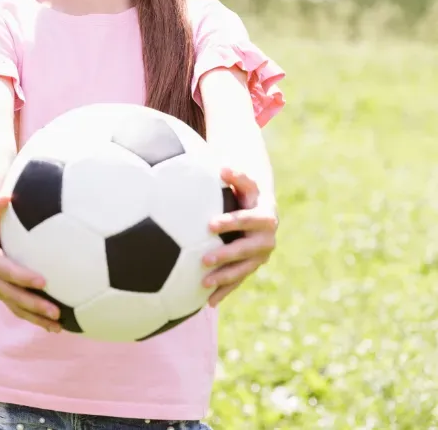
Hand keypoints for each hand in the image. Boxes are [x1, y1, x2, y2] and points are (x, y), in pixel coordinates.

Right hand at [0, 196, 62, 332]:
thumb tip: (6, 197)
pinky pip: (19, 309)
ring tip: (58, 326)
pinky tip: (56, 325)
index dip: (21, 277)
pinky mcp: (4, 293)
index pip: (4, 270)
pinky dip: (35, 318)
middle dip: (32, 304)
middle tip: (55, 311)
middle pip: (11, 295)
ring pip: (15, 306)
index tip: (43, 281)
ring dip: (36, 318)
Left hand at [201, 168, 278, 306]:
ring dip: (224, 278)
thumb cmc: (246, 195)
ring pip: (242, 270)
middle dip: (226, 255)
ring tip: (204, 283)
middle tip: (204, 259)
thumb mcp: (245, 185)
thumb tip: (223, 167)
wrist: (261, 213)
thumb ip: (237, 177)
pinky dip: (224, 292)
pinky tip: (208, 303)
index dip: (230, 222)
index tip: (209, 225)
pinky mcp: (252, 268)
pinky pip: (238, 281)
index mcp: (264, 217)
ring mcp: (260, 257)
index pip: (246, 219)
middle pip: (245, 249)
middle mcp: (266, 239)